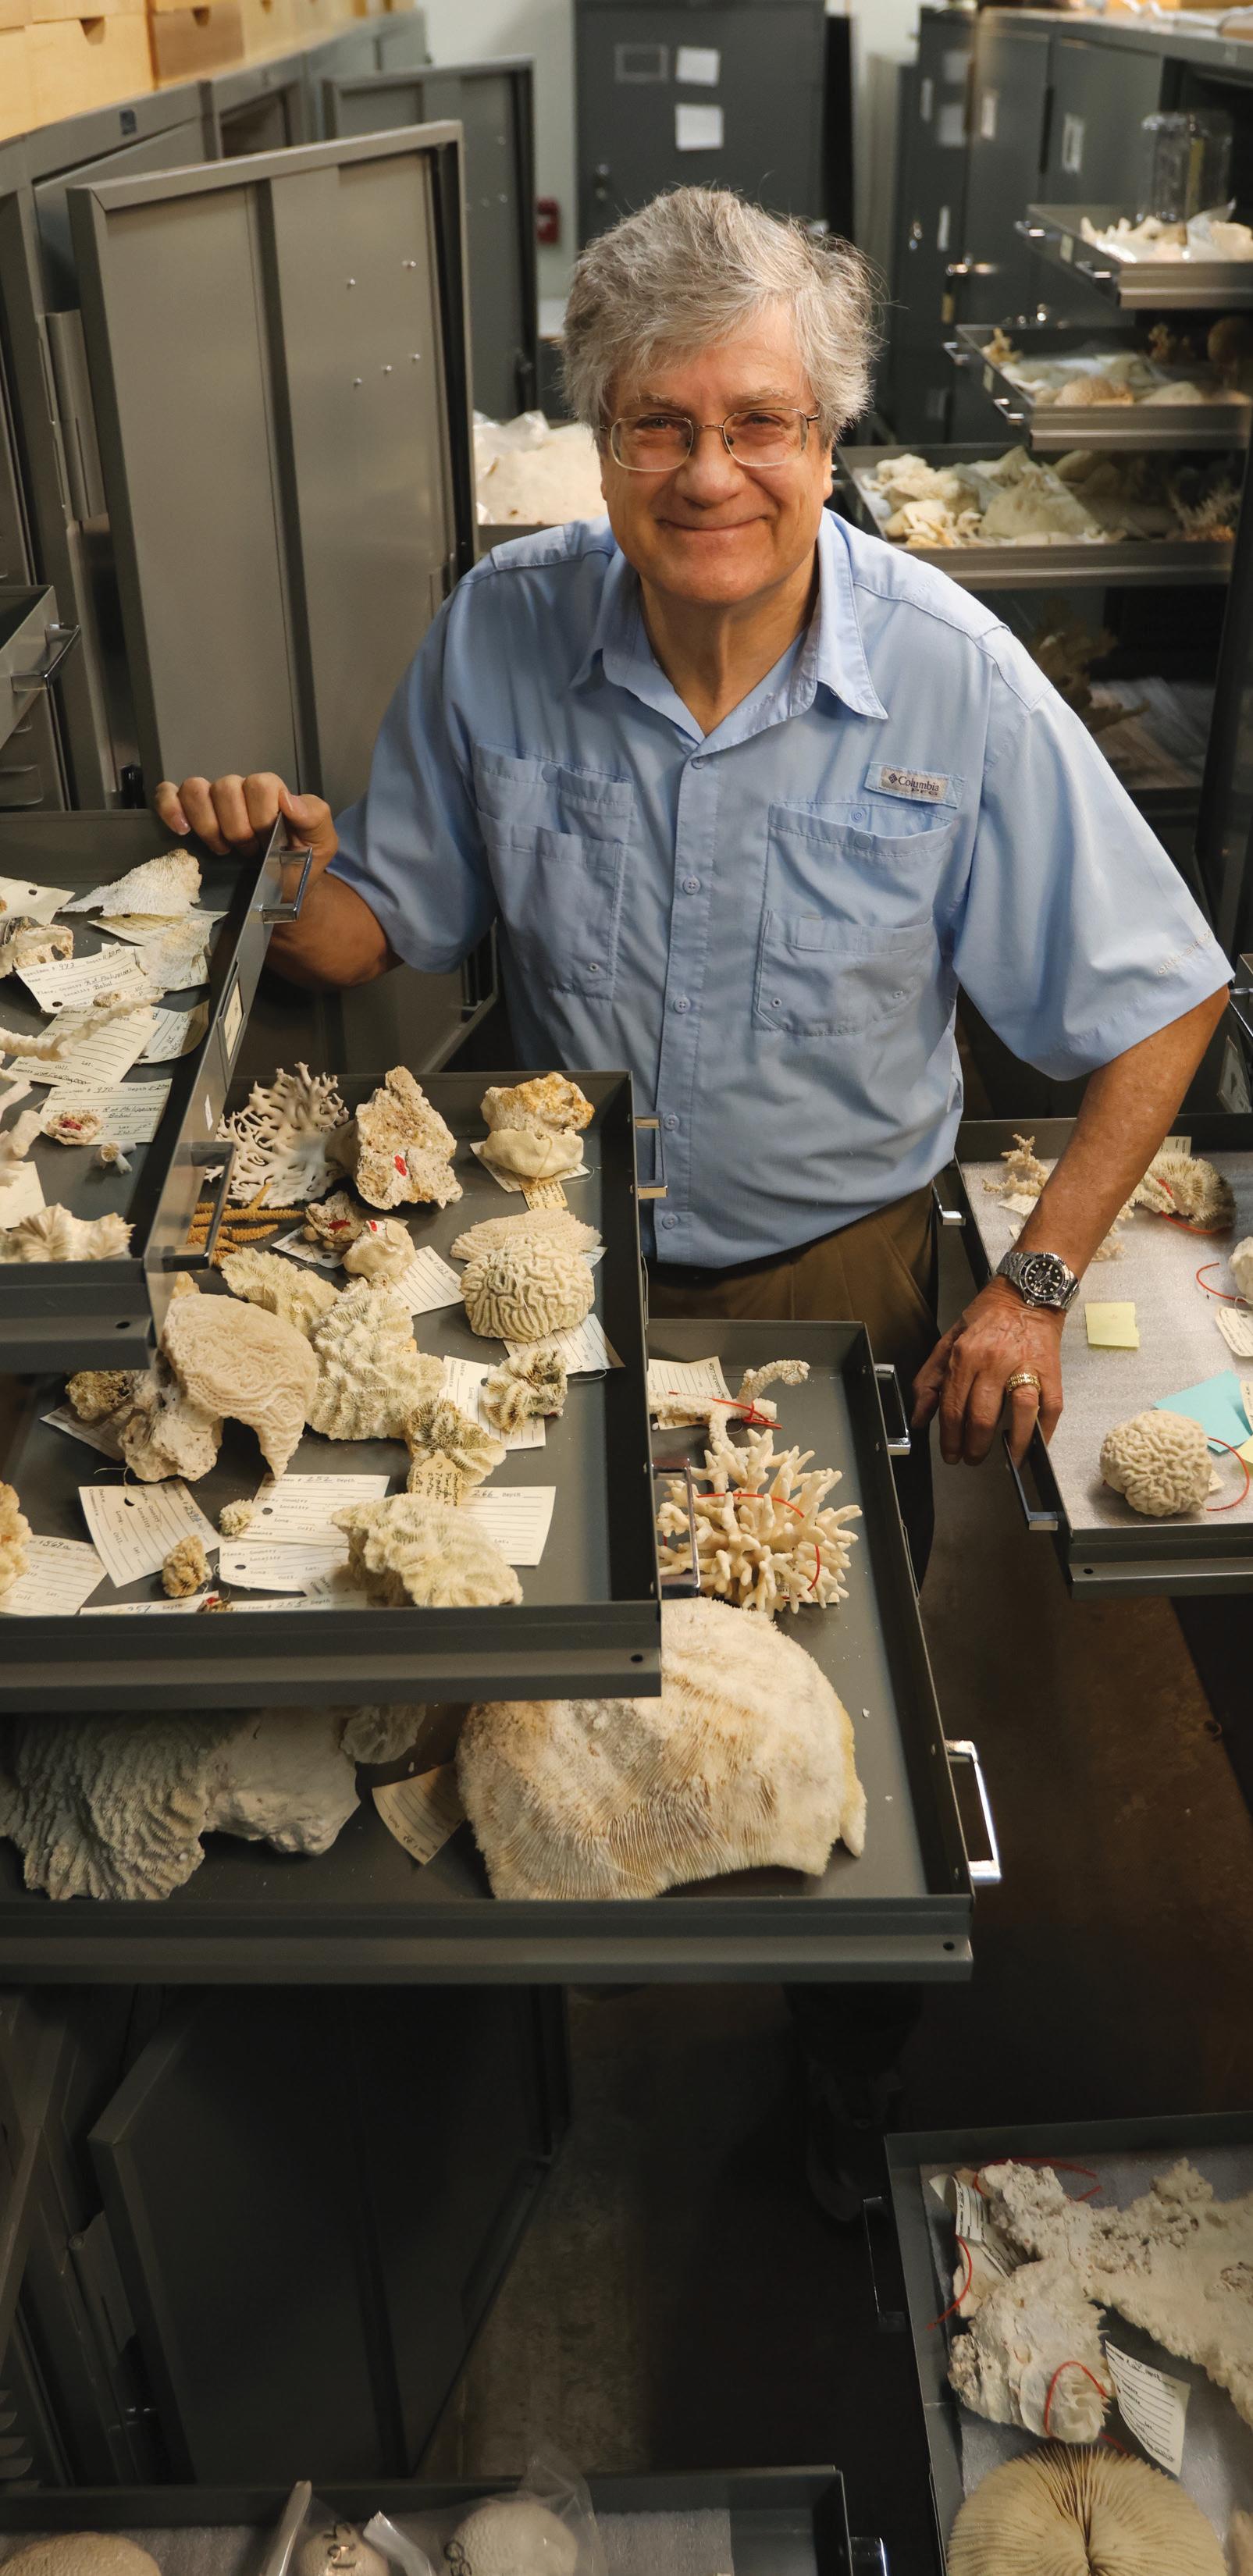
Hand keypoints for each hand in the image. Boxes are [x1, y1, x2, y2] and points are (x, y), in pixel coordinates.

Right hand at [154, 771, 337, 873]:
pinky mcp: (186, 813)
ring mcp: (211, 801)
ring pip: (197, 789)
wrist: (279, 893)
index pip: (259, 784)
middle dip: (238, 828)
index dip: (262, 817)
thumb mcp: (321, 844)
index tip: (268, 844)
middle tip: (249, 852)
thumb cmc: (298, 865)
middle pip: (225, 787)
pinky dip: (170, 807)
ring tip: (222, 849)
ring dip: (208, 824)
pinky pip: (167, 794)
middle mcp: (239, 790)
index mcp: (271, 792)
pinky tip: (181, 830)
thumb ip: (315, 817)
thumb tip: (288, 799)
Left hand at [912, 1281, 1064, 1466]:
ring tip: (1006, 1459)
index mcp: (965, 1355)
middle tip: (971, 1458)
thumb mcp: (949, 1341)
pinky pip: (1049, 1408)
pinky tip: (1035, 1447)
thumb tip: (919, 1418)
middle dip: (973, 1446)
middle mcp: (994, 1362)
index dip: (949, 1438)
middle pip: (982, 1416)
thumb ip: (930, 1379)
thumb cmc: (987, 1317)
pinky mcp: (1051, 1372)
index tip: (950, 1454)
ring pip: (1019, 1414)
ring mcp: (1026, 1367)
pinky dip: (1043, 1432)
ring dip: (1012, 1445)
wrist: (1028, 1293)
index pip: (952, 1407)